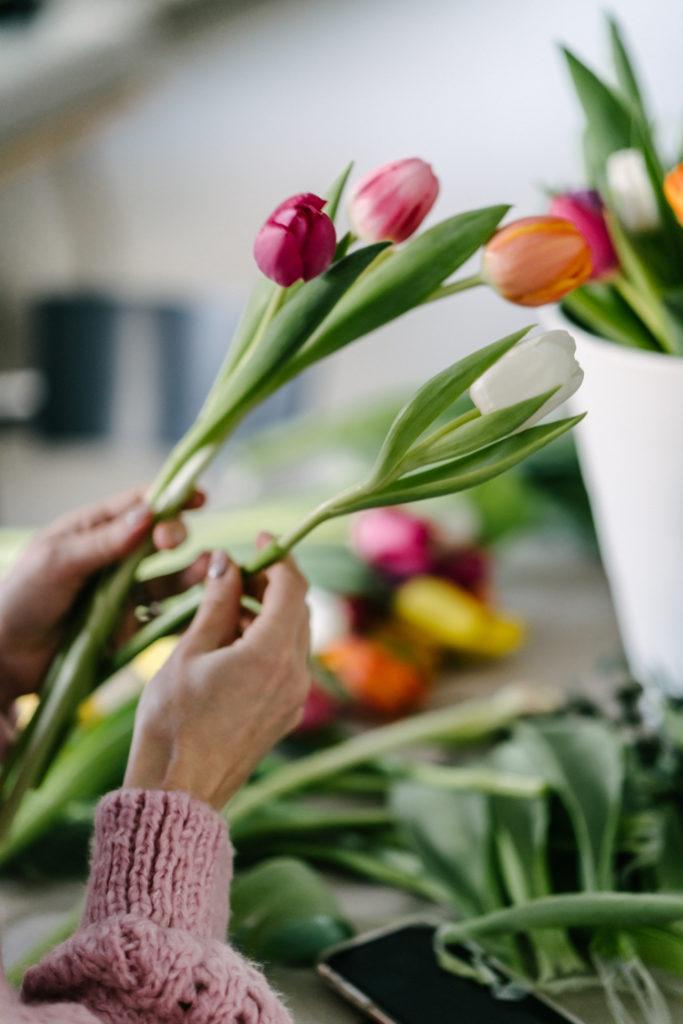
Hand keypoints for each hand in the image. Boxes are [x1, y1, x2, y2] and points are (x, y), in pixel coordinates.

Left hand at [0, 488, 205, 705]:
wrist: (4, 659)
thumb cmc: (19, 599)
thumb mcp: (57, 561)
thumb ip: (104, 541)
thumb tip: (149, 513)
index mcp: (90, 530)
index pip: (137, 506)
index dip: (170, 498)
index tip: (200, 497)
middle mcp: (111, 558)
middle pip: (156, 539)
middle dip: (174, 535)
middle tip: (173, 543)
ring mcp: (120, 593)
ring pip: (166, 577)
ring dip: (190, 571)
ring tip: (210, 568)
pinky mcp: (126, 626)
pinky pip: (161, 616)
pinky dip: (183, 611)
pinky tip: (200, 606)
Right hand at [124, 539, 310, 809]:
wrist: (179, 792)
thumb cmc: (173, 723)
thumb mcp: (189, 652)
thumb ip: (217, 604)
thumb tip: (228, 563)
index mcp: (272, 654)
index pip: (291, 586)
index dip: (278, 557)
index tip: (259, 542)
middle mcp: (295, 674)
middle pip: (298, 609)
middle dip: (272, 584)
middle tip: (236, 573)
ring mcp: (294, 697)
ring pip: (295, 635)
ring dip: (270, 613)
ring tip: (228, 606)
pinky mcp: (286, 714)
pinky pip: (288, 662)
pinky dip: (269, 641)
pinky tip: (234, 641)